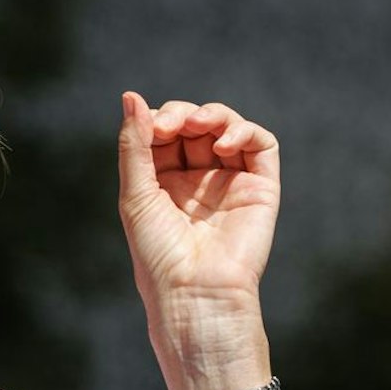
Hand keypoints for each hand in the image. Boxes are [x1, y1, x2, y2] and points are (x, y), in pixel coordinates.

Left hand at [116, 92, 280, 389]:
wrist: (194, 293)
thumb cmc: (159, 254)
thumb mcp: (136, 194)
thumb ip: (135, 145)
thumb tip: (130, 96)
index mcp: (163, 183)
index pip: (163, 134)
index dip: (156, 120)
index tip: (150, 127)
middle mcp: (197, 180)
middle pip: (193, 125)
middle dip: (181, 115)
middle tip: (170, 124)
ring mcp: (230, 182)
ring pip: (226, 128)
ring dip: (212, 115)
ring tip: (198, 124)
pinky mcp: (260, 188)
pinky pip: (260, 145)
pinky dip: (244, 132)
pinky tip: (224, 143)